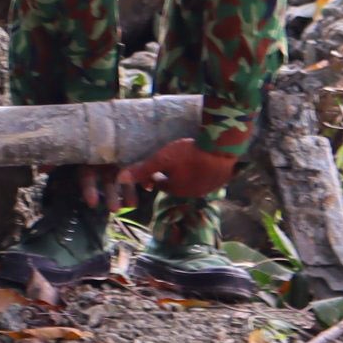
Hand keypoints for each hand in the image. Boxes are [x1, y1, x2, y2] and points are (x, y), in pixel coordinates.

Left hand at [110, 137, 238, 199]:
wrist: (222, 149)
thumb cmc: (189, 154)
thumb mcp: (162, 159)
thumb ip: (143, 170)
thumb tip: (120, 180)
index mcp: (176, 190)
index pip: (159, 185)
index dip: (153, 175)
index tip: (150, 166)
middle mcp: (192, 193)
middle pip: (175, 184)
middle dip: (169, 175)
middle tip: (166, 162)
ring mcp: (208, 188)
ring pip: (191, 181)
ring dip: (185, 173)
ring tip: (182, 159)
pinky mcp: (220, 180)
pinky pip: (206, 177)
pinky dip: (200, 170)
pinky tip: (200, 159)